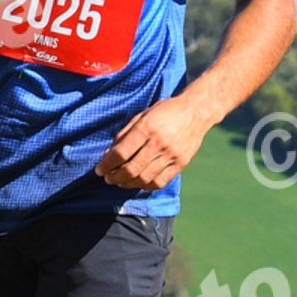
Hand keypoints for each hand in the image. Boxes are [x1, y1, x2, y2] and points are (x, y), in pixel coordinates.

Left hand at [95, 95, 211, 190]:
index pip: (121, 153)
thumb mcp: (142, 115)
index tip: (99, 170)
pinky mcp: (181, 164)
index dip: (107, 164)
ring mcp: (171, 155)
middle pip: (131, 169)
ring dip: (128, 184)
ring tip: (120, 182)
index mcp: (147, 128)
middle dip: (115, 177)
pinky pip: (160, 182)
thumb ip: (125, 134)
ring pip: (144, 178)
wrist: (197, 111)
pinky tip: (138, 182)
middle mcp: (159, 143)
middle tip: (108, 178)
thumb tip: (109, 154)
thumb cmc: (166, 110)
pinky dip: (146, 185)